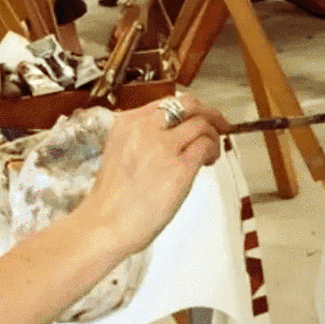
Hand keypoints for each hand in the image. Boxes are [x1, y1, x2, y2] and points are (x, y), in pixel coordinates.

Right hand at [82, 94, 225, 258]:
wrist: (105, 222)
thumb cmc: (111, 197)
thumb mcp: (120, 152)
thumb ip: (141, 138)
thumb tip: (171, 138)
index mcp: (127, 122)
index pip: (167, 102)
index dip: (190, 108)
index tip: (199, 116)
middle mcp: (145, 127)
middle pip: (188, 104)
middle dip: (209, 112)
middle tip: (220, 124)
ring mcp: (163, 146)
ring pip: (201, 124)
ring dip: (213, 135)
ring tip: (212, 151)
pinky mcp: (179, 167)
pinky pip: (205, 146)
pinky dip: (213, 150)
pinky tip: (209, 161)